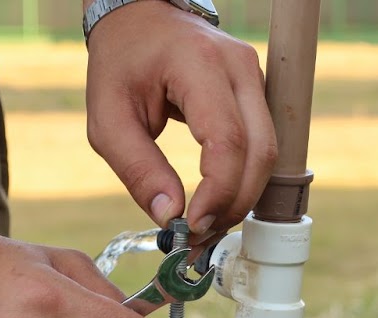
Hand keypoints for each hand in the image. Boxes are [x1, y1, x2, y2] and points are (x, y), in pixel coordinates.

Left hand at [85, 1, 275, 240]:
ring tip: (205, 226)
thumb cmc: (120, 62)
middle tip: (199, 236)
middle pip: (261, 153)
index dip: (218, 192)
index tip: (192, 224)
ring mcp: (254, 77)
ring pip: (269, 153)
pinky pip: (262, 146)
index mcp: (200, 66)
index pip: (228, 141)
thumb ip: (138, 169)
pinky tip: (217, 203)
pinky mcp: (257, 92)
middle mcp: (239, 67)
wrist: (139, 17)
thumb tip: (170, 217)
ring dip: (241, 198)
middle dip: (233, 204)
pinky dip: (243, 181)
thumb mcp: (108, 119)